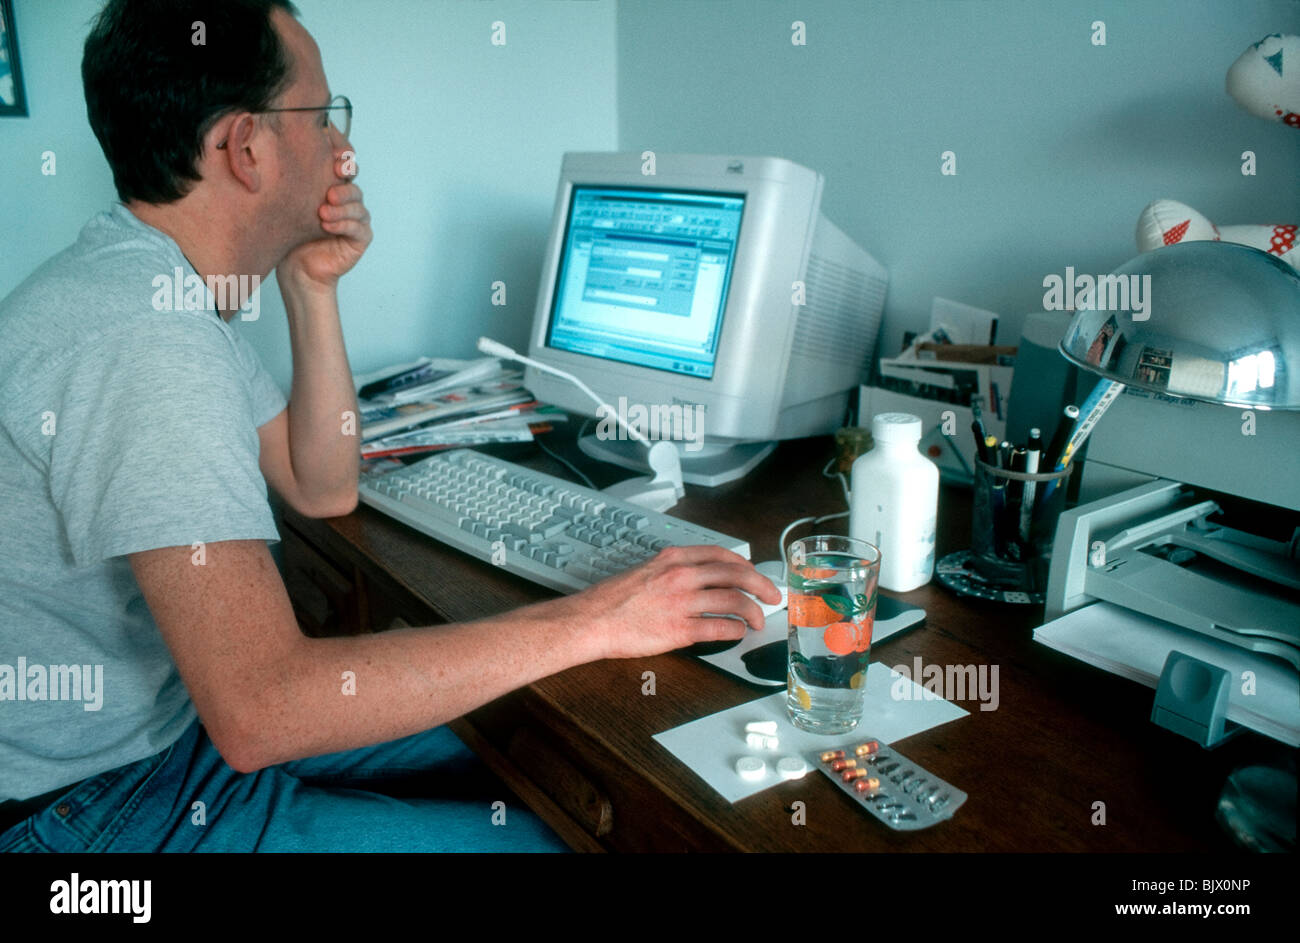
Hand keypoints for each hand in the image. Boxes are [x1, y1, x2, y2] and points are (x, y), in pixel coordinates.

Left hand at [279, 154, 372, 292]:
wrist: (296, 269)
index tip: (332, 151)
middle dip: (345, 178)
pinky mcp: (360, 238)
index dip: (343, 153)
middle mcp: (345, 199)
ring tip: (323, 212)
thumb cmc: (290, 234)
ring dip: (342, 206)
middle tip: (332, 181)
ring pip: (358, 205)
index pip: (342, 162)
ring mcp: (356, 219)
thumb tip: (281, 152)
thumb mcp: (288, 204)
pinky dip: (344, 225)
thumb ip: (292, 181)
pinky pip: (359, 228)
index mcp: (330, 185)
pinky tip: (327, 226)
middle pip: (353, 182)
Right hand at [558, 545, 783, 660]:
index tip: (753, 573)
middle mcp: (682, 576)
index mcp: (673, 558)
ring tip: (758, 621)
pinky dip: (735, 630)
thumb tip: (698, 579)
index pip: (721, 555)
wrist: (591, 620)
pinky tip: (738, 633)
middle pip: (736, 575)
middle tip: (772, 596)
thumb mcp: (645, 570)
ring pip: (735, 601)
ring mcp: (683, 602)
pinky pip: (720, 628)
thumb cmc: (612, 599)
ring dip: (753, 612)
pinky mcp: (680, 630)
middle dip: (761, 585)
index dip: (743, 565)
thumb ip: (673, 571)